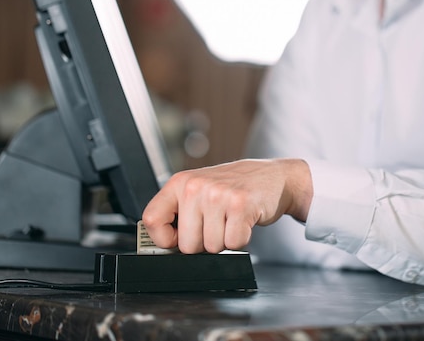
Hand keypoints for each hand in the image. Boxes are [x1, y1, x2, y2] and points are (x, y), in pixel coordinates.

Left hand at [141, 158, 312, 253]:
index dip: (164, 239)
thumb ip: (179, 213)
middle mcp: (196, 186)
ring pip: (211, 247)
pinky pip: (233, 244)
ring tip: (231, 219)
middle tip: (217, 223)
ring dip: (224, 240)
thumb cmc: (233, 188)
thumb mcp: (199, 190)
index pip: (151, 220)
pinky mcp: (241, 205)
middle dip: (203, 243)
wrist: (272, 176)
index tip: (177, 239)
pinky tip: (243, 221)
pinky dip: (241, 239)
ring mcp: (218, 195)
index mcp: (180, 183)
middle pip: (186, 245)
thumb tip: (162, 247)